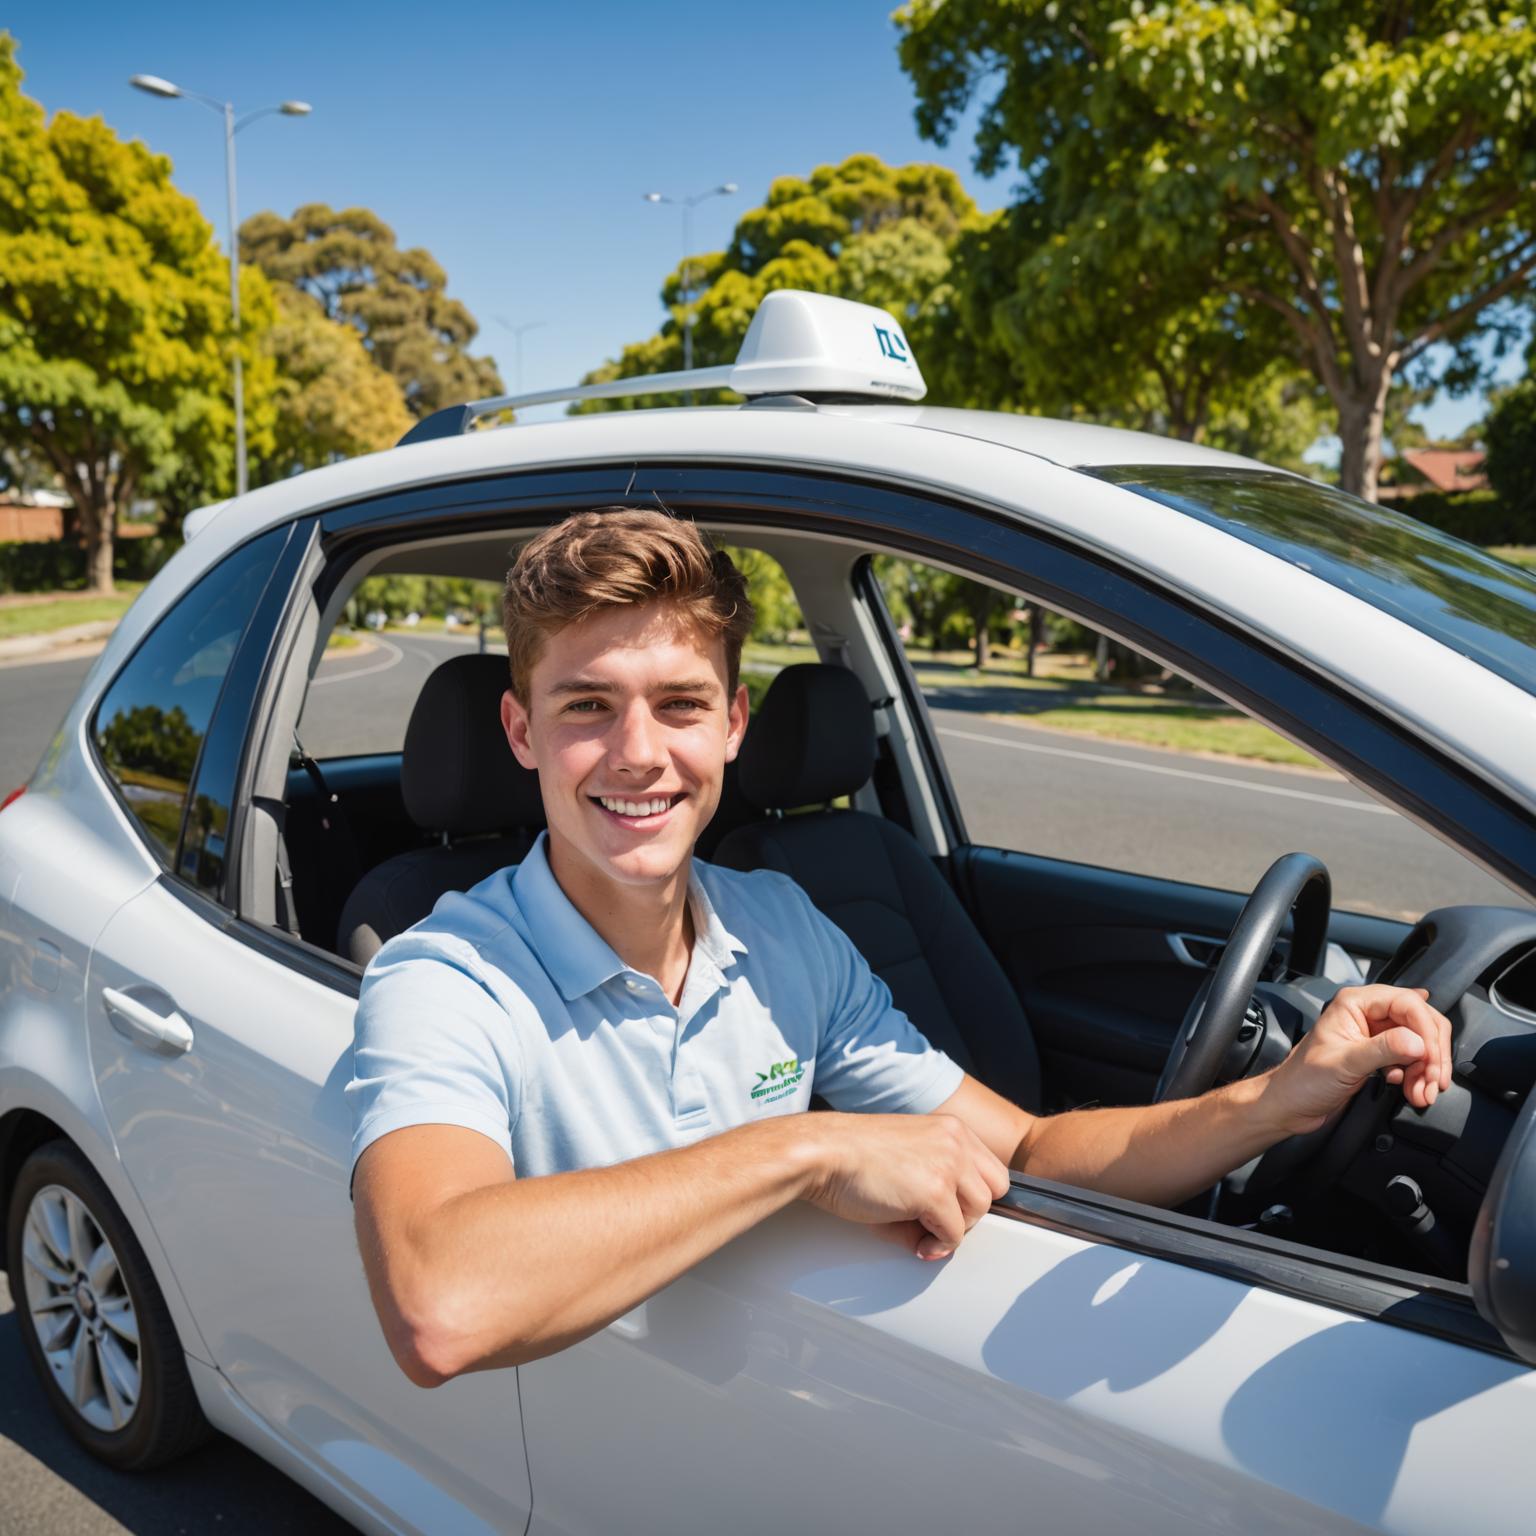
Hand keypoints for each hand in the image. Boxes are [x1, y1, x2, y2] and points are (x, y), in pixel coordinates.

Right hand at [803, 1112, 1010, 1261]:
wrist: (822, 1152)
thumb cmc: (852, 1156)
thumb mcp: (907, 1156)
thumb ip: (937, 1181)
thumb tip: (948, 1229)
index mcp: (950, 1128)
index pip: (990, 1168)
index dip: (972, 1195)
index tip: (953, 1210)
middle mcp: (955, 1141)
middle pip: (995, 1189)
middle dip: (970, 1211)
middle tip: (938, 1221)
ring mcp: (947, 1164)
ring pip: (979, 1212)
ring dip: (953, 1228)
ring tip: (921, 1230)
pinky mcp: (934, 1192)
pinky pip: (954, 1234)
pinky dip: (936, 1245)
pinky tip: (915, 1242)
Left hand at [1267, 985, 1452, 1135]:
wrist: (1290, 1105)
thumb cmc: (1303, 1081)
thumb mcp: (1344, 1064)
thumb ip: (1382, 1050)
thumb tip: (1418, 1042)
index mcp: (1354, 1003)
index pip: (1407, 1003)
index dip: (1426, 1030)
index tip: (1432, 1058)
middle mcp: (1367, 1013)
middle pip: (1420, 1021)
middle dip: (1432, 1053)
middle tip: (1434, 1080)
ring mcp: (1374, 1034)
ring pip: (1419, 1042)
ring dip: (1427, 1069)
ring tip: (1423, 1093)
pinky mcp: (1379, 1054)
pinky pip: (1411, 1058)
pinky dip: (1417, 1075)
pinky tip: (1411, 1090)